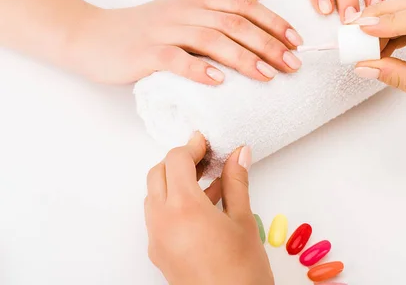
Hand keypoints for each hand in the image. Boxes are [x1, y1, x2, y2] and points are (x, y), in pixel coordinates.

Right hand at [67, 0, 303, 83]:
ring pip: (211, 40)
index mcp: (199, 0)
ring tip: (268, 75)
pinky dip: (199, 70)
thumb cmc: (145, 26)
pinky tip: (219, 81)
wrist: (93, 36)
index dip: (274, 22)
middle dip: (269, 44)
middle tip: (293, 64)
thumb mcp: (188, 6)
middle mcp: (186, 10)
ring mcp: (165, 30)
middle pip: (235, 23)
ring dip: (244, 58)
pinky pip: (176, 60)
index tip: (298, 41)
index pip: (245, 6)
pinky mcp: (146, 52)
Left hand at [145, 133, 272, 284]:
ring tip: (208, 181)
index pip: (176, 161)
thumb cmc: (242, 272)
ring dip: (175, 182)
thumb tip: (239, 154)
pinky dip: (174, 203)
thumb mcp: (242, 220)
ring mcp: (156, 239)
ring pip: (154, 196)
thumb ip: (236, 182)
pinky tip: (204, 206)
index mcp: (184, 209)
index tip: (206, 142)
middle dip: (178, 161)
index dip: (192, 147)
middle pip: (157, 174)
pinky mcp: (158, 253)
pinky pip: (159, 217)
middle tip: (205, 158)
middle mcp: (161, 222)